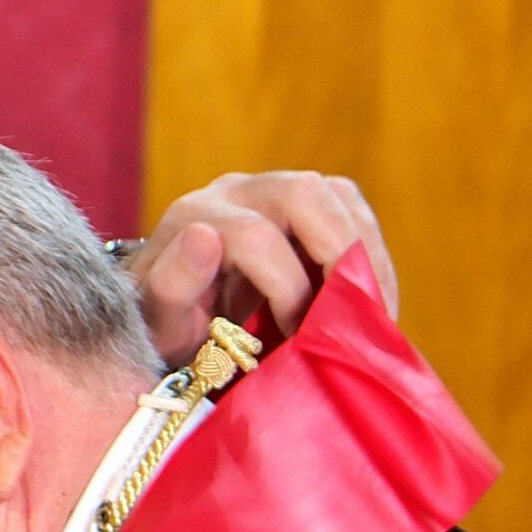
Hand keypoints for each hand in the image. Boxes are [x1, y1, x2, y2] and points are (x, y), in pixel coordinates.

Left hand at [123, 171, 395, 360]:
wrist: (168, 308)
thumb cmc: (162, 322)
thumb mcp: (156, 319)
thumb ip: (172, 284)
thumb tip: (205, 238)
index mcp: (194, 217)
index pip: (257, 238)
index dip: (288, 292)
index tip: (300, 340)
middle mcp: (234, 192)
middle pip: (305, 195)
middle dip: (342, 257)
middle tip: (356, 319)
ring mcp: (272, 190)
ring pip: (337, 196)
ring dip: (366, 255)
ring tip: (374, 314)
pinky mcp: (303, 202)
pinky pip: (350, 209)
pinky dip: (369, 252)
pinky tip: (369, 301)